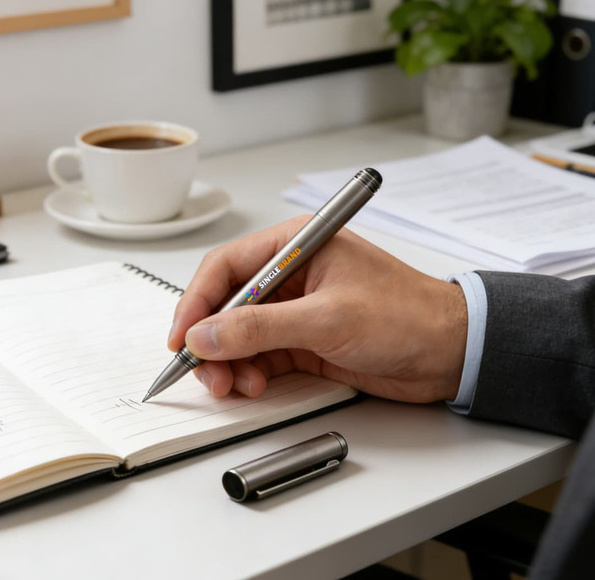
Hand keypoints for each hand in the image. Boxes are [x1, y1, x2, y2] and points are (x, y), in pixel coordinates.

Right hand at [168, 216, 466, 402]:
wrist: (449, 351)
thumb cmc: (405, 315)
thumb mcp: (327, 319)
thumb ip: (260, 327)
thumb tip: (205, 334)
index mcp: (295, 246)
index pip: (227, 267)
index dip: (197, 302)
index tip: (181, 338)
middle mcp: (290, 275)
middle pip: (227, 303)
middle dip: (211, 339)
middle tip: (206, 372)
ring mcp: (295, 310)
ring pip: (240, 334)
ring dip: (229, 361)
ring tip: (237, 385)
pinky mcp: (303, 340)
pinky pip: (260, 355)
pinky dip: (249, 372)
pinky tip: (253, 385)